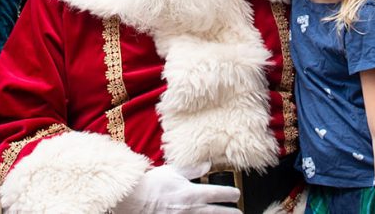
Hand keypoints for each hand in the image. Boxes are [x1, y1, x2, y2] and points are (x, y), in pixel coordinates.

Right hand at [111, 163, 239, 213]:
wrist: (135, 201)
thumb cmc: (152, 185)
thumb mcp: (172, 171)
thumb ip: (192, 169)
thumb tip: (207, 164)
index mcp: (192, 193)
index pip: (217, 193)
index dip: (230, 194)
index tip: (236, 194)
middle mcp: (192, 209)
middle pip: (218, 212)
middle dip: (230, 212)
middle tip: (239, 212)